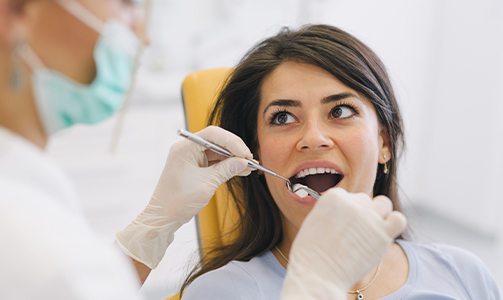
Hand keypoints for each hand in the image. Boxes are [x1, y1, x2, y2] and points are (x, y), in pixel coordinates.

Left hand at [116, 126, 251, 268]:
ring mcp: (190, 157)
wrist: (163, 218)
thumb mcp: (207, 184)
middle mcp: (187, 149)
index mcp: (185, 148)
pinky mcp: (194, 167)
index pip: (213, 135)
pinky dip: (227, 165)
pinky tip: (240, 170)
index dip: (232, 142)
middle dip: (234, 149)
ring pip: (217, 151)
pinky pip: (214, 161)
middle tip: (250, 160)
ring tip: (249, 167)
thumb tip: (244, 162)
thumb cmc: (178, 201)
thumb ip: (226, 170)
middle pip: (216, 140)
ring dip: (233, 158)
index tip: (245, 154)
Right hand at [281, 188, 406, 299]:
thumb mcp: (314, 221)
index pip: (348, 196)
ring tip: (370, 231)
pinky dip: (394, 224)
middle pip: (364, 200)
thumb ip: (332, 211)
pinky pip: (398, 220)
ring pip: (384, 204)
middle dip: (360, 214)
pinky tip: (383, 235)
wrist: (317, 274)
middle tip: (353, 234)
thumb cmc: (311, 253)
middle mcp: (353, 203)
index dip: (345, 212)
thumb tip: (346, 213)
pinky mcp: (383, 233)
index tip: (341, 225)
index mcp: (333, 196)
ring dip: (379, 214)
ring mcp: (369, 217)